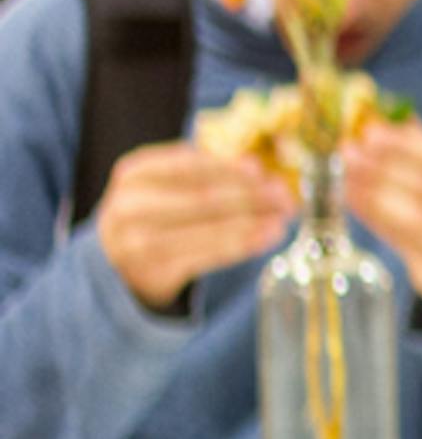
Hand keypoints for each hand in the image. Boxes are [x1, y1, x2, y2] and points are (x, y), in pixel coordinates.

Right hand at [95, 143, 294, 310]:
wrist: (119, 265)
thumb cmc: (156, 214)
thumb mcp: (168, 185)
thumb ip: (207, 172)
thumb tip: (255, 167)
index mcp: (134, 173)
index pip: (188, 165)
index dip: (230, 168)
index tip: (264, 171)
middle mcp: (128, 207)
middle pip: (200, 198)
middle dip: (250, 196)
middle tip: (285, 197)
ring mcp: (136, 243)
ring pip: (206, 229)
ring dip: (252, 223)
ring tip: (283, 219)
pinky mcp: (153, 273)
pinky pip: (206, 257)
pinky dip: (242, 245)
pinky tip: (267, 238)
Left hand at [346, 120, 421, 325]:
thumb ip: (420, 146)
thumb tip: (381, 112)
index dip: (406, 145)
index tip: (369, 130)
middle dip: (382, 166)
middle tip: (347, 150)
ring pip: (411, 215)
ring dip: (371, 191)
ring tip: (343, 173)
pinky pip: (399, 239)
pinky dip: (372, 216)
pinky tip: (351, 198)